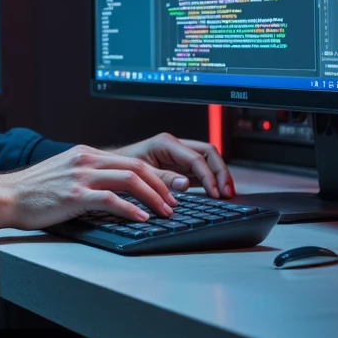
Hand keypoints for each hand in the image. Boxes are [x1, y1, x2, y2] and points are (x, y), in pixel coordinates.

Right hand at [0, 145, 184, 231]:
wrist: (7, 196)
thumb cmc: (33, 191)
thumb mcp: (64, 173)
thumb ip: (88, 175)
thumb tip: (113, 190)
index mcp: (85, 154)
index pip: (130, 160)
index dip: (154, 177)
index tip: (166, 192)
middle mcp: (86, 160)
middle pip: (136, 167)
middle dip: (160, 186)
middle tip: (172, 203)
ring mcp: (80, 176)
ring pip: (129, 179)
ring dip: (152, 197)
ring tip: (163, 212)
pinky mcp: (74, 194)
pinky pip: (111, 199)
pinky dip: (131, 209)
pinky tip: (140, 218)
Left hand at [114, 132, 233, 198]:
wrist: (109, 169)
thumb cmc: (120, 167)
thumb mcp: (140, 173)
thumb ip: (162, 178)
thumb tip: (184, 184)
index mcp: (166, 143)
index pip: (198, 157)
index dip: (209, 175)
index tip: (215, 192)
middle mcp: (175, 147)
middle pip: (208, 154)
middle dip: (221, 172)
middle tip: (227, 193)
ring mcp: (178, 156)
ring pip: (207, 161)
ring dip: (218, 176)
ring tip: (226, 194)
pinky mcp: (178, 167)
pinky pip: (200, 171)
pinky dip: (209, 181)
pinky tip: (215, 194)